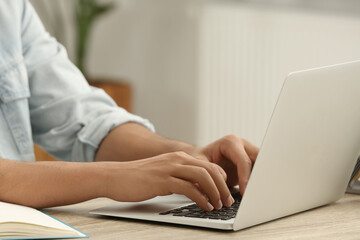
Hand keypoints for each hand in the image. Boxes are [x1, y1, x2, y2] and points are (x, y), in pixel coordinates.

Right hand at [104, 152, 234, 210]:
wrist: (115, 176)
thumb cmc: (139, 178)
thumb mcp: (164, 174)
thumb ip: (181, 177)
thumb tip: (198, 189)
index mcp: (179, 157)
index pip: (208, 164)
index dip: (221, 179)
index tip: (226, 192)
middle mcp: (177, 159)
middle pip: (210, 169)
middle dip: (222, 186)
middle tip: (228, 200)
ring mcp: (169, 168)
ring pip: (202, 176)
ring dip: (215, 192)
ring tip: (219, 205)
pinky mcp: (162, 180)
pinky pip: (188, 188)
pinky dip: (201, 198)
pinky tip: (205, 207)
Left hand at [194, 135, 258, 194]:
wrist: (202, 157)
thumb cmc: (200, 158)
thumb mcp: (199, 162)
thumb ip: (207, 171)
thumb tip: (215, 184)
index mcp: (230, 142)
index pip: (243, 161)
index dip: (245, 177)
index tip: (244, 192)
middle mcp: (242, 144)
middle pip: (259, 160)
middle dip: (259, 176)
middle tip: (256, 193)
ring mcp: (249, 152)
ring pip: (263, 165)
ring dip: (261, 179)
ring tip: (258, 194)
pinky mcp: (252, 161)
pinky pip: (260, 171)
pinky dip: (259, 181)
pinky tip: (256, 192)